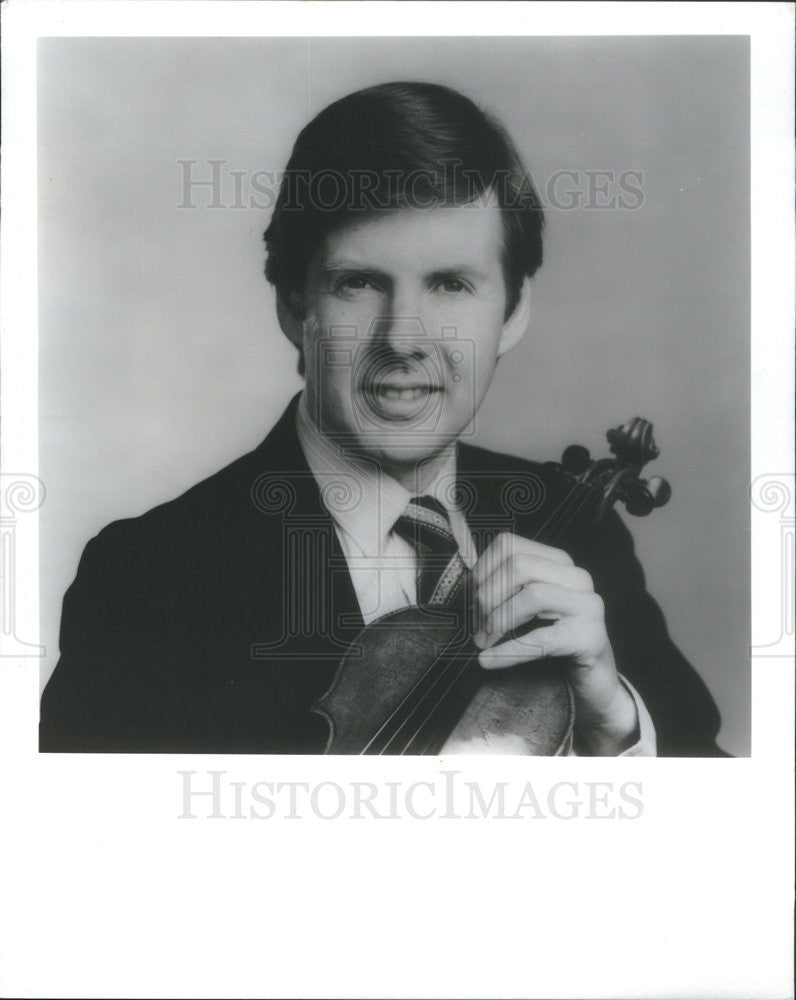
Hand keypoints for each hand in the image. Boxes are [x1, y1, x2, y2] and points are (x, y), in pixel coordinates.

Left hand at [471, 533, 637, 753]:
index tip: (470, 598)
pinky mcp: (589, 637)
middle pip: (519, 566)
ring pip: (532, 595)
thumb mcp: (526, 606)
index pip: (509, 544)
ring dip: (498, 622)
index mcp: (558, 562)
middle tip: (476, 626)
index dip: (482, 570)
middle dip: (488, 596)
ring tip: (483, 642)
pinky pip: (541, 640)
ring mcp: (587, 605)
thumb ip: (501, 588)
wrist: (592, 674)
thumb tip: (464, 585)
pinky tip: (488, 660)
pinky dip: (509, 651)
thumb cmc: (552, 635)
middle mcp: (576, 577)